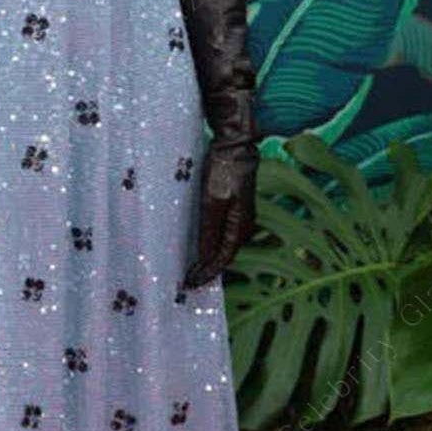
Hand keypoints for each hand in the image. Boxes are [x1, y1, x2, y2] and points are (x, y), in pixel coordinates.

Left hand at [183, 135, 257, 288]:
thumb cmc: (224, 172)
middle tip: (188, 281)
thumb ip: (210, 231)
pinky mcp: (233, 206)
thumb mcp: (212, 203)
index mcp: (241, 227)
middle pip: (225, 254)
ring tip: (191, 267)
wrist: (235, 146)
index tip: (190, 284)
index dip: (207, 274)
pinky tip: (198, 244)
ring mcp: (240, 215)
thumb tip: (206, 258)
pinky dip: (209, 242)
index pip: (223, 259)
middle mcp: (244, 225)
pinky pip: (221, 232)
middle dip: (207, 269)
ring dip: (208, 257)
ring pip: (223, 244)